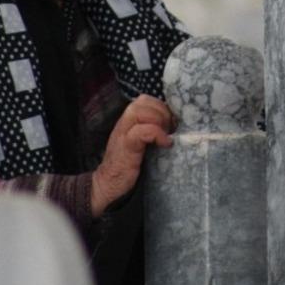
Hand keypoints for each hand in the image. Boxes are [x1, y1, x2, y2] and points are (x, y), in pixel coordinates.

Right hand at [91, 95, 174, 216]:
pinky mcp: (126, 147)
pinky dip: (157, 134)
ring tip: (167, 134)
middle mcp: (124, 123)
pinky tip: (166, 144)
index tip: (172, 122)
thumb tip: (176, 126)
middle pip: (142, 101)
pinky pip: (141, 131)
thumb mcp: (141, 143)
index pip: (145, 100)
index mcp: (129, 121)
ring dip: (159, 119)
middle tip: (172, 128)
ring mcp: (123, 134)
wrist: (107, 184)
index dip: (161, 106)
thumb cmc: (128, 165)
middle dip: (162, 111)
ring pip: (139, 111)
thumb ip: (151, 131)